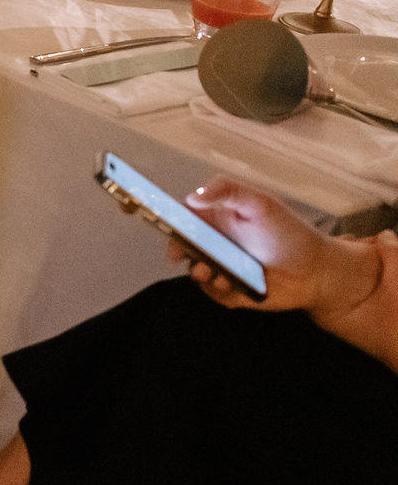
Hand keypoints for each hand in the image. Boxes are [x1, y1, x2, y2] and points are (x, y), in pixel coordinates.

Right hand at [181, 178, 386, 316]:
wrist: (318, 270)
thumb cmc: (290, 233)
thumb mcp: (260, 203)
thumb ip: (228, 191)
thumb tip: (193, 196)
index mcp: (218, 221)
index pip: (185, 218)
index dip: (171, 221)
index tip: (166, 226)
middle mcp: (217, 245)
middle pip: (184, 247)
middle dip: (178, 251)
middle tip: (179, 256)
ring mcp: (222, 269)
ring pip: (195, 270)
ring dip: (197, 272)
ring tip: (208, 272)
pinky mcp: (231, 292)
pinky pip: (212, 293)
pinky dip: (215, 289)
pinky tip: (228, 282)